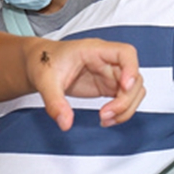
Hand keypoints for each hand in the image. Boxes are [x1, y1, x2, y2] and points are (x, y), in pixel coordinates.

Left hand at [25, 38, 144, 130]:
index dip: (131, 69)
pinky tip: (106, 119)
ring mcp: (110, 74)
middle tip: (106, 114)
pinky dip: (121, 112)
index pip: (125, 53)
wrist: (39, 65)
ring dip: (126, 108)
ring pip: (134, 90)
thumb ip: (55, 102)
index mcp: (95, 50)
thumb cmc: (44, 63)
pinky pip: (125, 99)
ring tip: (106, 120)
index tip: (125, 87)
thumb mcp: (45, 81)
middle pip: (134, 77)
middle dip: (126, 99)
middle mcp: (108, 61)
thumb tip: (65, 123)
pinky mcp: (108, 86)